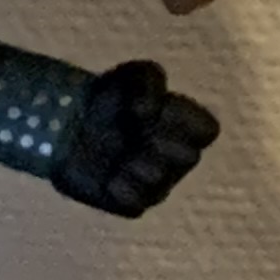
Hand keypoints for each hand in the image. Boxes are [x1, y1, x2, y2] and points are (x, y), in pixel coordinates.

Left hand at [55, 60, 218, 216]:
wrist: (72, 122)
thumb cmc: (112, 96)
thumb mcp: (133, 75)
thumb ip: (148, 81)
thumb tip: (146, 111)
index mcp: (184, 126)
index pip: (207, 130)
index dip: (186, 118)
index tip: (161, 108)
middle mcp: (176, 158)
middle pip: (188, 156)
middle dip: (161, 141)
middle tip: (137, 132)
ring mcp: (156, 183)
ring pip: (161, 181)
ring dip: (137, 163)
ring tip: (117, 152)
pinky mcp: (130, 202)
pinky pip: (136, 204)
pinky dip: (121, 188)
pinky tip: (108, 175)